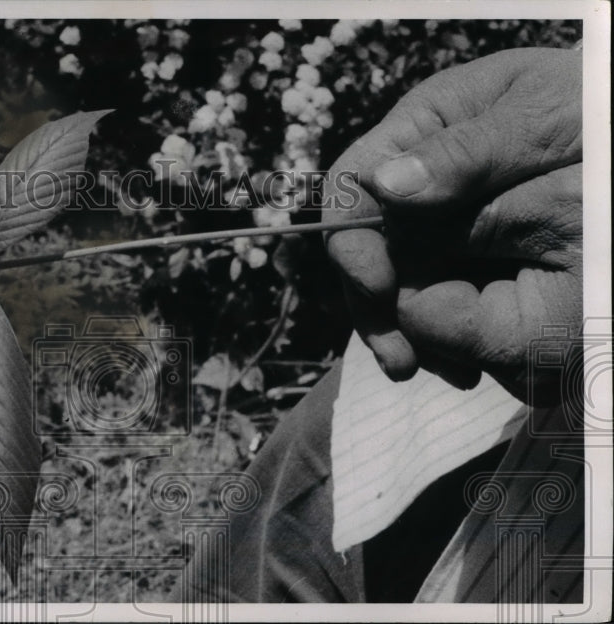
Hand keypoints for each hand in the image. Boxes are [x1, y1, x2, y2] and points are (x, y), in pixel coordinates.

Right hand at [322, 47, 581, 402]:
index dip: (352, 240)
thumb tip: (384, 187)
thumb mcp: (540, 115)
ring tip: (453, 371)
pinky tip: (468, 365)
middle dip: (376, 308)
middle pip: (366, 253)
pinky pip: (439, 310)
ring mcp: (444, 229)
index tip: (378, 285)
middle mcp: (421, 186)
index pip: (352, 187)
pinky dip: (446, 343)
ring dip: (412, 335)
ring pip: (398, 290)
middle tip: (402, 358)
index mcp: (420, 132)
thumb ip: (466, 151)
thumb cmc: (594, 104)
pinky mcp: (471, 267)